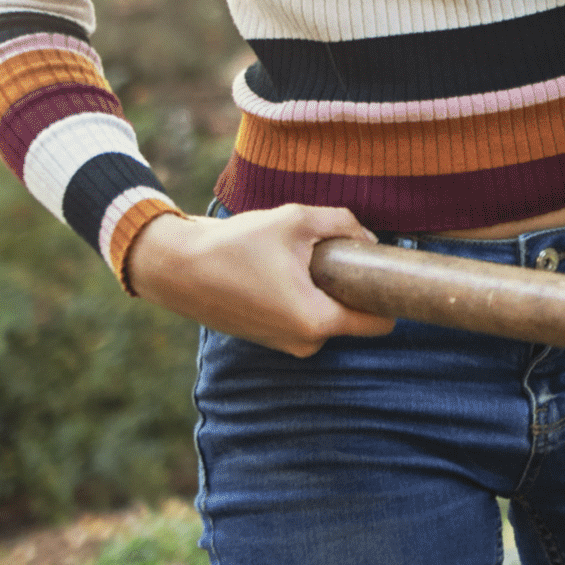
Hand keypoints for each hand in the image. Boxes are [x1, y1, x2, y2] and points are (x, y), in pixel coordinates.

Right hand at [130, 203, 391, 354]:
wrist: (175, 267)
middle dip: (350, 285)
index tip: (387, 270)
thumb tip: (370, 237)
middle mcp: (304, 343)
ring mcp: (284, 344)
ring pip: (326, 313)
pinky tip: (278, 269)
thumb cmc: (234, 245)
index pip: (380, 323)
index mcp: (317, 322)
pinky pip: (302, 316)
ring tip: (295, 258)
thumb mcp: (295, 220)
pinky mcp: (267, 337)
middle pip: (353, 316)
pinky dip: (301, 295)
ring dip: (322, 288)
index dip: (390, 296)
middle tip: (333, 251)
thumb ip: (343, 223)